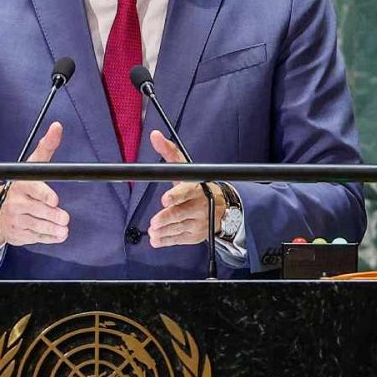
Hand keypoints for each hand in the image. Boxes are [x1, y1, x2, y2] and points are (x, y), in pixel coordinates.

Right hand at [0, 122, 69, 249]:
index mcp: (22, 185)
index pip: (33, 189)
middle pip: (39, 210)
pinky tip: (57, 234)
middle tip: (64, 218)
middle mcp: (17, 203)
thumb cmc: (21, 186)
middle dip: (53, 215)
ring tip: (63, 229)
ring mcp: (18, 220)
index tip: (54, 200)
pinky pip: (37, 238)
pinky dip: (49, 238)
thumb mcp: (31, 166)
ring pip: (39, 226)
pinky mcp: (20, 235)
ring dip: (53, 229)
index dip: (44, 195)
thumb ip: (46, 147)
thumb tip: (57, 127)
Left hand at [146, 129, 225, 247]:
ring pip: (178, 228)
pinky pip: (178, 240)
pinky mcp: (194, 236)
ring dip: (164, 231)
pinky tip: (155, 239)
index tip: (165, 199)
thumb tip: (154, 135)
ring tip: (153, 230)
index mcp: (196, 189)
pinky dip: (166, 241)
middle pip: (180, 213)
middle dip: (167, 218)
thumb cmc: (198, 187)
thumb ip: (170, 153)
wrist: (224, 209)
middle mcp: (198, 206)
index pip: (186, 192)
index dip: (176, 196)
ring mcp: (197, 223)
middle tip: (154, 222)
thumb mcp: (187, 170)